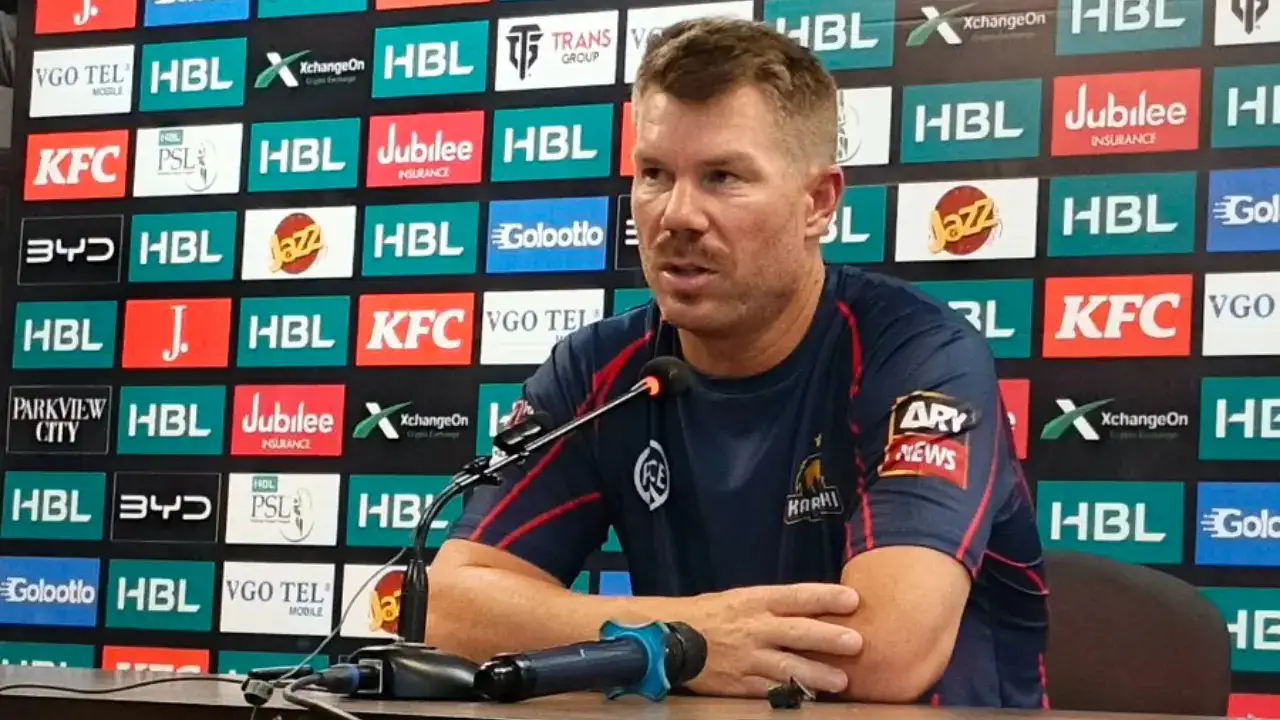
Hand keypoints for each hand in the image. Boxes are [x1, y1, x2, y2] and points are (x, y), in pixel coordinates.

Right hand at [680, 583, 862, 697]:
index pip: (797, 596)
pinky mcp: (739, 682)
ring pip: (787, 666)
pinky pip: (769, 690)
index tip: (853, 599)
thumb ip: (777, 606)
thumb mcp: (743, 599)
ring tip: (841, 681)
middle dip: (828, 637)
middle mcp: (755, 627)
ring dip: (816, 674)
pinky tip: (810, 698)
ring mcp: (748, 657)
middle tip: (856, 642)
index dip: (826, 597)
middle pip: (797, 632)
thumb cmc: (714, 615)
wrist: (671, 636)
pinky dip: (790, 694)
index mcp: (757, 600)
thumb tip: (819, 610)